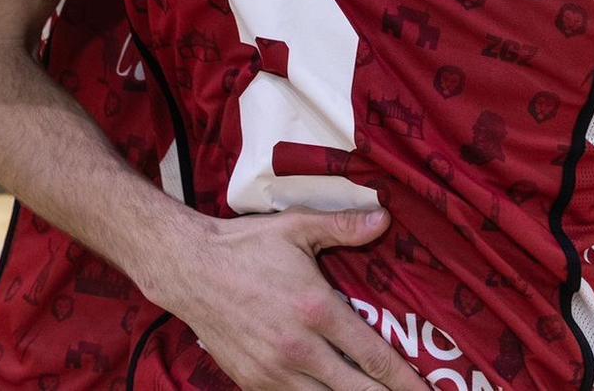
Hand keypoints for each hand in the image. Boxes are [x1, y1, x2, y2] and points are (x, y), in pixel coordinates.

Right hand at [139, 208, 423, 390]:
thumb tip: (385, 219)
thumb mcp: (297, 228)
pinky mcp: (252, 382)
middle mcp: (298, 348)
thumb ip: (344, 227)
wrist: (189, 269)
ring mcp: (273, 371)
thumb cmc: (246, 246)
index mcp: (316, 309)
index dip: (404, 380)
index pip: (373, 356)